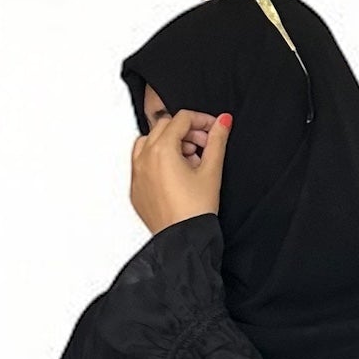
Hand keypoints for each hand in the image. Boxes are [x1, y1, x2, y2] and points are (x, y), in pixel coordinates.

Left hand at [129, 106, 231, 235]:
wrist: (183, 240)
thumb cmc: (195, 211)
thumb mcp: (212, 170)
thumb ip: (217, 140)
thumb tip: (223, 122)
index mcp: (162, 150)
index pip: (182, 119)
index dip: (202, 120)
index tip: (213, 129)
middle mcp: (144, 159)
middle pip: (165, 126)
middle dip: (187, 131)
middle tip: (204, 145)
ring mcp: (137, 174)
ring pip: (149, 142)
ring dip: (169, 143)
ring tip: (189, 159)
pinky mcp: (136, 189)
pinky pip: (142, 163)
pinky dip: (157, 160)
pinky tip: (176, 174)